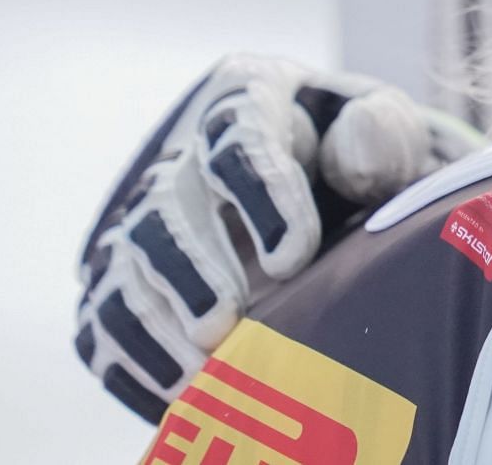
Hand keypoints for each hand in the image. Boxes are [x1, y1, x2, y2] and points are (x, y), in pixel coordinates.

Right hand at [73, 53, 482, 420]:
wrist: (328, 184)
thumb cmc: (362, 152)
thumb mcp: (388, 128)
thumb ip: (385, 134)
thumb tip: (355, 154)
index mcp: (249, 95)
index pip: (240, 135)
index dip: (260, 196)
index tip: (293, 258)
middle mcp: (183, 151)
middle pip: (166, 206)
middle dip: (190, 269)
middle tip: (225, 324)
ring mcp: (146, 215)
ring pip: (122, 267)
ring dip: (152, 324)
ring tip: (197, 374)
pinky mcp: (126, 277)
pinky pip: (103, 321)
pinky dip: (132, 361)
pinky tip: (174, 396)